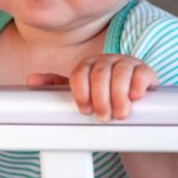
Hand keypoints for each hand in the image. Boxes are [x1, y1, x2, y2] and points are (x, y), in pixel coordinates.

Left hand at [27, 54, 157, 121]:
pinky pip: (142, 73)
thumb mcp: (80, 92)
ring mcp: (126, 64)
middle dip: (100, 97)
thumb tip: (31, 80)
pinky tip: (136, 96)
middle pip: (100, 74)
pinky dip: (138, 84)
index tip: (83, 109)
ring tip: (120, 113)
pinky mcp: (145, 72)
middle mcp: (106, 61)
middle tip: (103, 116)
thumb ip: (57, 86)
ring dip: (119, 95)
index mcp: (88, 65)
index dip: (81, 91)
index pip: (80, 72)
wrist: (129, 106)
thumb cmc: (101, 96)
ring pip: (120, 73)